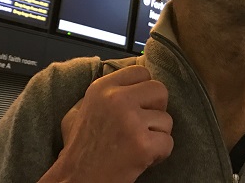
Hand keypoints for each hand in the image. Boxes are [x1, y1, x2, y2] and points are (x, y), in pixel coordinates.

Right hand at [40, 65, 172, 182]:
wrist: (77, 180)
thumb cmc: (79, 148)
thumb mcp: (80, 109)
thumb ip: (104, 92)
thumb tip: (131, 81)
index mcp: (102, 88)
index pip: (141, 72)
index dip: (144, 89)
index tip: (139, 105)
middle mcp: (116, 99)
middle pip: (160, 90)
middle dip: (156, 109)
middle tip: (143, 125)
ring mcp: (130, 121)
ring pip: (167, 119)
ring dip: (156, 135)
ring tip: (137, 145)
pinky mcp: (142, 145)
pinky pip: (168, 142)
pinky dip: (159, 154)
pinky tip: (141, 158)